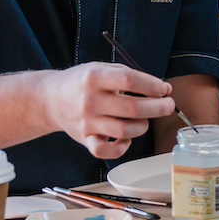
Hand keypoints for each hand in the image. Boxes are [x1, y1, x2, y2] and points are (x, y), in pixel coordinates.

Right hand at [40, 63, 173, 158]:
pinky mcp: (84, 139)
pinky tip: (125, 137)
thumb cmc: (82, 82)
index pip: (130, 80)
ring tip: (144, 119)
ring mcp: (87, 122)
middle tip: (168, 105)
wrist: (51, 99)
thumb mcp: (101, 68)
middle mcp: (90, 100)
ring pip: (125, 130)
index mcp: (95, 77)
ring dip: (142, 126)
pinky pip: (106, 151)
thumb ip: (129, 75)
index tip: (165, 89)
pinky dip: (121, 147)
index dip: (152, 85)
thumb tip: (161, 89)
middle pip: (132, 108)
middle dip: (158, 107)